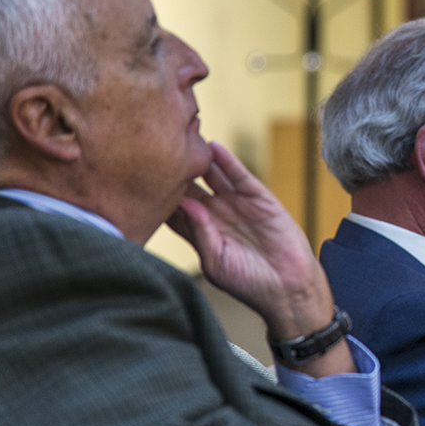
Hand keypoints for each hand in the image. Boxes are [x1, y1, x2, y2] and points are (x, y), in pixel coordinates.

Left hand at [166, 142, 352, 375]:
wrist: (287, 286)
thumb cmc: (248, 283)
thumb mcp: (214, 262)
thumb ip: (199, 233)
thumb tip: (185, 204)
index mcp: (201, 233)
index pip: (173, 209)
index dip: (158, 195)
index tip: (137, 179)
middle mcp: (216, 215)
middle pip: (189, 186)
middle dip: (174, 171)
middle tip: (154, 149)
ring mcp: (237, 204)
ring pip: (213, 176)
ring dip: (199, 159)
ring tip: (182, 139)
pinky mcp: (259, 198)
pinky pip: (240, 175)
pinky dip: (227, 161)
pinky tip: (213, 147)